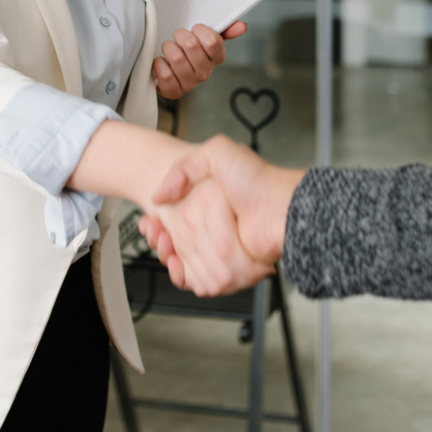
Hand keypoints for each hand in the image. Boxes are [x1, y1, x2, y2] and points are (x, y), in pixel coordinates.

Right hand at [139, 135, 304, 292]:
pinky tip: (176, 263)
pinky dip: (184, 275)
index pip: (174, 219)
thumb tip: (159, 195)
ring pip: (183, 261)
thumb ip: (184, 167)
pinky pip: (199, 278)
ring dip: (168, 256)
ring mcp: (222, 248)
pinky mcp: (229, 268)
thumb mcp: (217, 153)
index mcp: (210, 203)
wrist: (280, 207)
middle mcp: (216, 226)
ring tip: (165, 244)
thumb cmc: (258, 179)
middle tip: (155, 232)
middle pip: (175, 241)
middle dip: (160, 238)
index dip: (157, 223)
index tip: (150, 222)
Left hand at [152, 22, 246, 99]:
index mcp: (216, 58)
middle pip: (191, 46)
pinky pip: (165, 75)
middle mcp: (205, 72)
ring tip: (169, 49)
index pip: (212, 41)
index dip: (199, 30)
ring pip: (176, 58)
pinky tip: (161, 62)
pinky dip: (159, 64)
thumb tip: (241, 26)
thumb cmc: (186, 49)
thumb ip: (224, 29)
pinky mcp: (174, 91)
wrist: (166, 66)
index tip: (194, 29)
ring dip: (168, 48)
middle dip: (180, 36)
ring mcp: (190, 83)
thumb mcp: (204, 36)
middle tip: (178, 39)